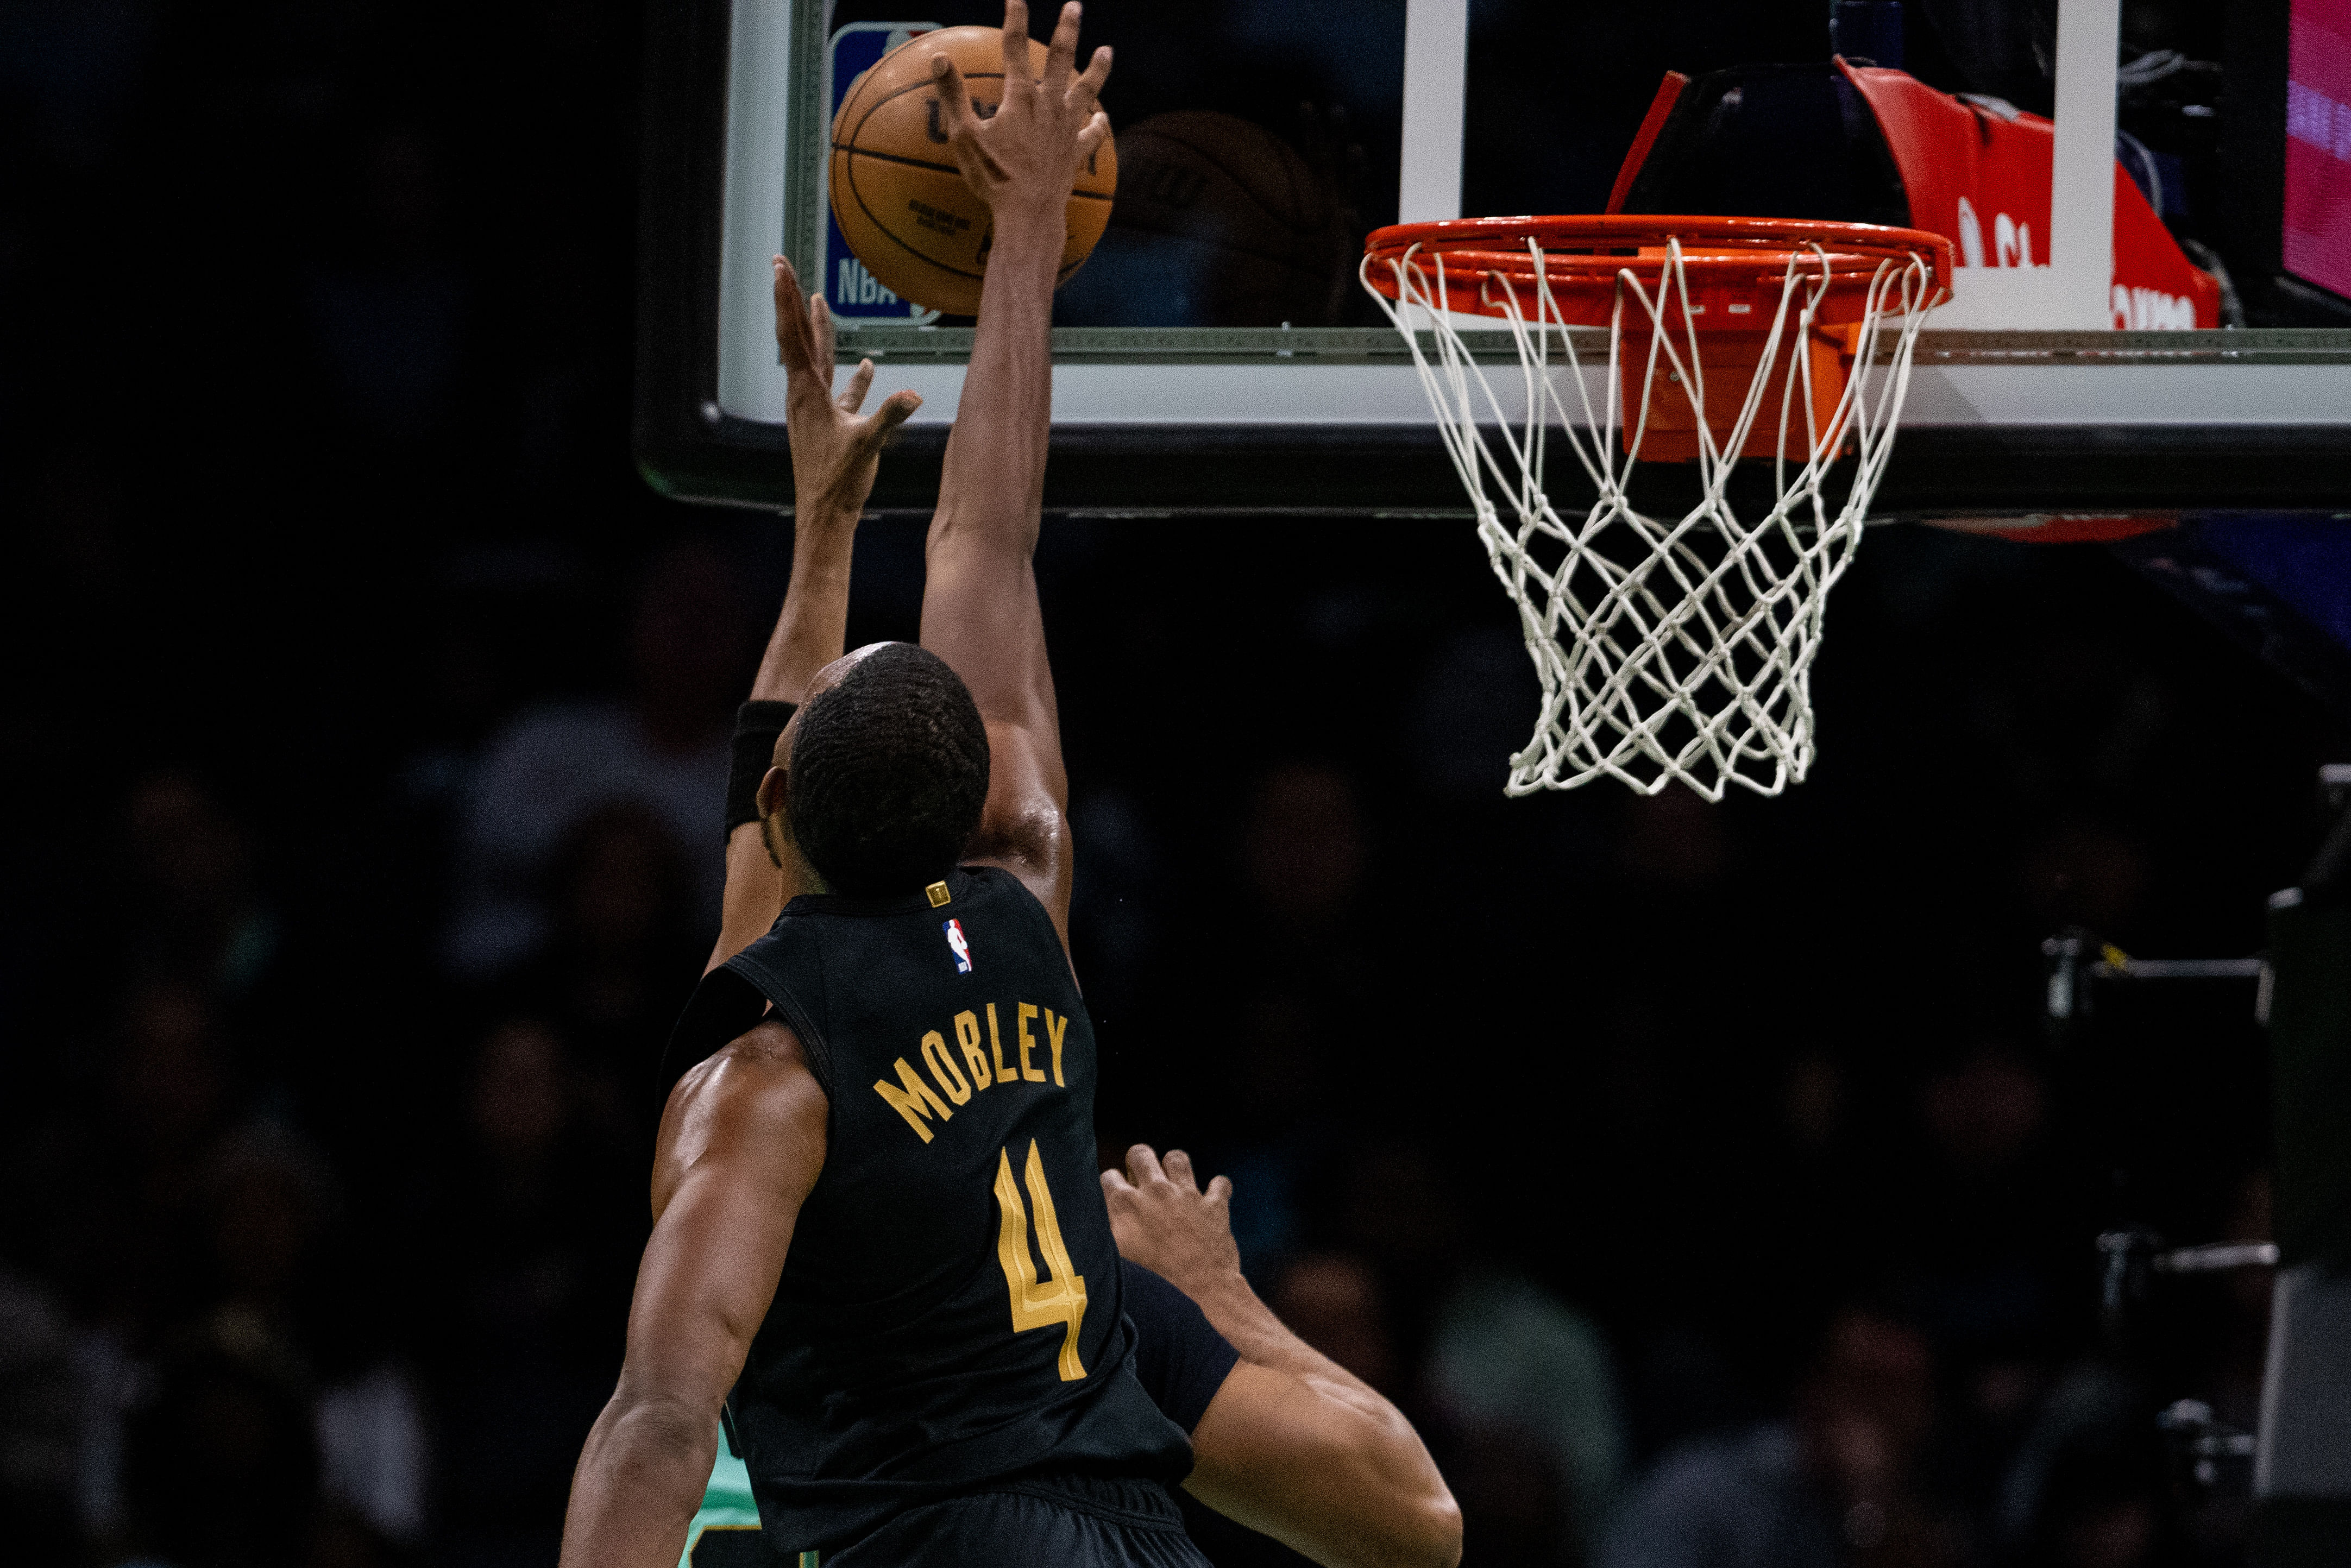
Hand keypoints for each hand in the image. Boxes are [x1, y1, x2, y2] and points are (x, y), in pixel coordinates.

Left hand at [773, 255, 921, 517]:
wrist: (824, 516)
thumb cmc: (838, 482)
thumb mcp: (866, 446)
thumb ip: (889, 417)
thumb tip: (911, 395)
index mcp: (808, 393)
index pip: (794, 335)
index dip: (787, 298)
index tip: (780, 266)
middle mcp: (804, 395)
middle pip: (798, 338)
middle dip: (792, 302)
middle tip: (783, 267)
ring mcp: (814, 409)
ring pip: (816, 360)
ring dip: (817, 331)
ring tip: (816, 302)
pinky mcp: (828, 424)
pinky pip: (838, 390)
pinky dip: (849, 376)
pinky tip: (863, 366)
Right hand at [929, 0, 1110, 232]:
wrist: (1030, 215)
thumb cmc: (994, 178)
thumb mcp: (964, 137)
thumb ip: (953, 95)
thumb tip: (939, 57)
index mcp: (1021, 98)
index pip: (1015, 48)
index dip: (1015, 20)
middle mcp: (1049, 107)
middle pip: (1061, 59)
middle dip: (1068, 30)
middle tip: (1076, 6)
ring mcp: (1067, 130)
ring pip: (1086, 92)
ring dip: (1097, 70)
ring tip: (1108, 51)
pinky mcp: (1076, 154)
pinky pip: (1092, 135)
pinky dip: (1099, 125)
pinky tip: (1104, 118)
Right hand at [1101, 1146, 1241, 1295]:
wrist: (1200, 1292)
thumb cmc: (1154, 1279)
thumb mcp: (1117, 1256)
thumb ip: (1106, 1232)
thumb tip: (1096, 1218)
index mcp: (1126, 1205)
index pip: (1108, 1176)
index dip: (1112, 1185)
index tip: (1118, 1196)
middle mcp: (1155, 1192)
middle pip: (1140, 1154)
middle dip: (1138, 1161)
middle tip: (1143, 1179)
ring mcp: (1186, 1195)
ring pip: (1177, 1158)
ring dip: (1175, 1168)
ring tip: (1175, 1183)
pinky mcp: (1214, 1205)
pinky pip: (1220, 1183)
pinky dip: (1218, 1189)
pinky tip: (1212, 1197)